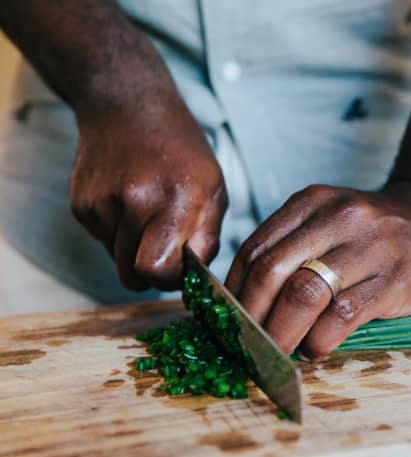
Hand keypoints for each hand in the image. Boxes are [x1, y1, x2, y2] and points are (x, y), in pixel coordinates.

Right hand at [70, 98, 227, 290]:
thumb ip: (208, 237)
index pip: (156, 269)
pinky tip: (128, 203)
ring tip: (148, 217)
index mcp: (174, 198)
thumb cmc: (180, 150)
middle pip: (131, 275)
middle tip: (166, 252)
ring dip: (134, 251)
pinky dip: (118, 233)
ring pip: (115, 260)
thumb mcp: (213, 187)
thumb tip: (195, 277)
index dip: (169, 279)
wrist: (126, 106)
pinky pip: (102, 240)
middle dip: (151, 274)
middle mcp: (134, 200)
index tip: (179, 269)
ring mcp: (101, 202)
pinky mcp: (80, 204)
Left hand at [225, 183, 410, 360]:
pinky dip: (320, 340)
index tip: (229, 321)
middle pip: (272, 271)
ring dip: (281, 334)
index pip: (255, 249)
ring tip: (277, 354)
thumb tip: (244, 303)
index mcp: (311, 202)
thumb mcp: (328, 219)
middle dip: (251, 317)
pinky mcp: (393, 278)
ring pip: (304, 294)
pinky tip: (316, 349)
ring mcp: (367, 246)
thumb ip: (291, 248)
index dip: (234, 292)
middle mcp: (336, 217)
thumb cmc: (372, 231)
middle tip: (246, 346)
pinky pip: (343, 314)